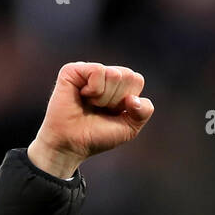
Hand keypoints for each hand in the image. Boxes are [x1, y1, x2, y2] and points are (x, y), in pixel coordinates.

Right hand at [27, 62, 154, 177]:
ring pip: (114, 74)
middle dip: (117, 100)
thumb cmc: (97, 136)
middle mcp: (104, 75)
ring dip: (104, 98)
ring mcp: (88, 71)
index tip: (113, 112)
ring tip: (90, 105)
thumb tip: (133, 98)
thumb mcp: (129, 128)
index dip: (128, 101)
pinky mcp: (72, 70)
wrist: (71, 145)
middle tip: (100, 109)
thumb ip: (144, 112)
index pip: (137, 79)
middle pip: (129, 75)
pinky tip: (82, 96)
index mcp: (118, 84)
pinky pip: (98, 71)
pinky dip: (94, 90)